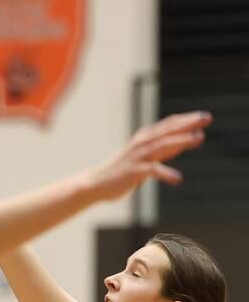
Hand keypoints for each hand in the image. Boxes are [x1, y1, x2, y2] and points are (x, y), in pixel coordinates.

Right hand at [86, 112, 212, 200]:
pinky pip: (151, 170)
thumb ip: (163, 151)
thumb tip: (183, 145)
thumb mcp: (145, 158)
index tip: (204, 117)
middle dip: (187, 124)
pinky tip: (178, 178)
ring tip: (199, 138)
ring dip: (181, 141)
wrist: (96, 183)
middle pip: (167, 131)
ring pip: (161, 145)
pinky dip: (165, 173)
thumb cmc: (122, 170)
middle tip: (206, 118)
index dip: (185, 120)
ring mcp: (137, 157)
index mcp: (143, 139)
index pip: (167, 125)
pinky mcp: (133, 172)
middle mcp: (141, 144)